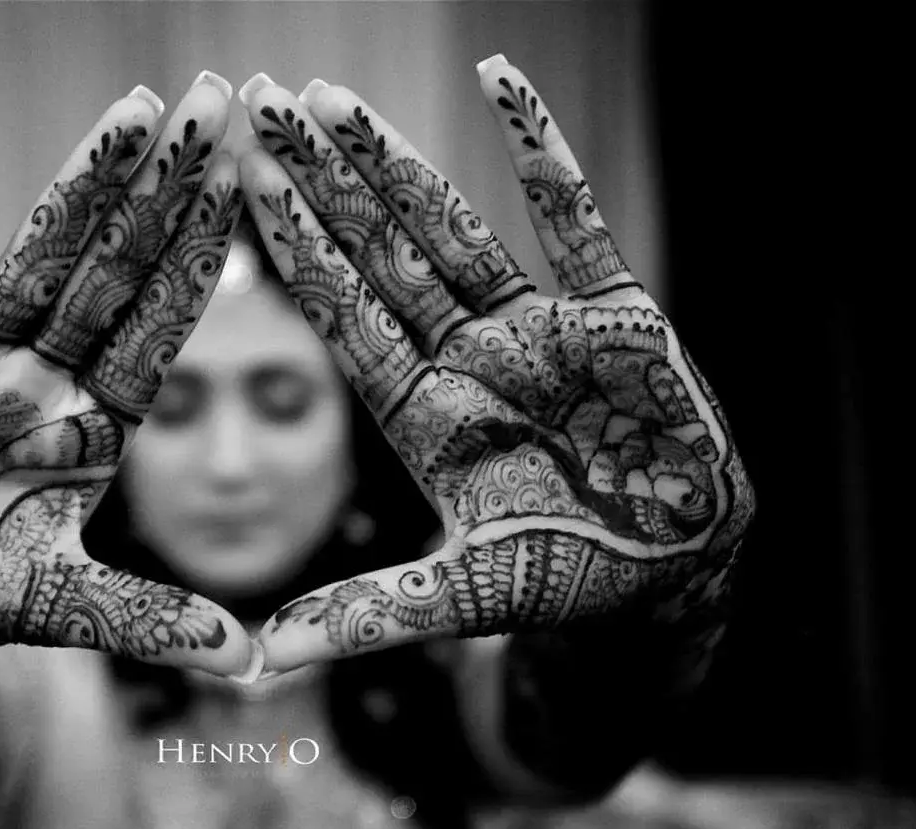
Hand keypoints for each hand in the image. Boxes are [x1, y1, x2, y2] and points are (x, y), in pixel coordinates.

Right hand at [0, 72, 255, 676]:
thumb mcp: (65, 607)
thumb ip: (152, 622)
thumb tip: (253, 664)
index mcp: (91, 427)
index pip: (160, 330)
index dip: (204, 261)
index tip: (251, 185)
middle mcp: (40, 379)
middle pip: (114, 272)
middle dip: (164, 193)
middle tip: (216, 100)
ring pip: (29, 258)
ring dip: (77, 182)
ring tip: (131, 106)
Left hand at [236, 57, 754, 674]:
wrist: (675, 570)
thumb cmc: (569, 582)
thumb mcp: (464, 595)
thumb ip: (372, 613)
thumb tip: (266, 659)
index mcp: (424, 414)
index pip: (344, 317)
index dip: (294, 251)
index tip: (239, 184)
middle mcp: (467, 359)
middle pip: (380, 254)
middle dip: (321, 182)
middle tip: (260, 102)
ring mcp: (537, 330)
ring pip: (454, 226)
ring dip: (396, 160)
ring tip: (333, 96)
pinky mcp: (614, 316)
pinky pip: (575, 221)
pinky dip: (542, 153)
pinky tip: (501, 82)